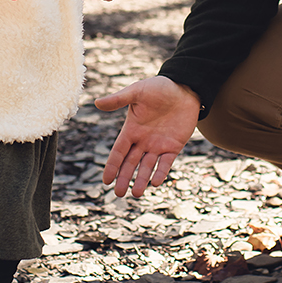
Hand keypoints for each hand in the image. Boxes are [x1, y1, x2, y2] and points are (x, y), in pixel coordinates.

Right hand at [95, 76, 198, 196]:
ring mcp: (158, 145)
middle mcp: (143, 141)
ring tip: (136, 194)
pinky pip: (166, 163)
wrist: (185, 88)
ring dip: (141, 180)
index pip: (119, 151)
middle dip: (124, 178)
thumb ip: (119, 99)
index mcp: (131, 130)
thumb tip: (96, 103)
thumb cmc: (159, 88)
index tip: (106, 181)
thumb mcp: (137, 92)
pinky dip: (161, 173)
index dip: (112, 166)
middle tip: (118, 194)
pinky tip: (155, 183)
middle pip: (131, 163)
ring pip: (147, 167)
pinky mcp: (174, 146)